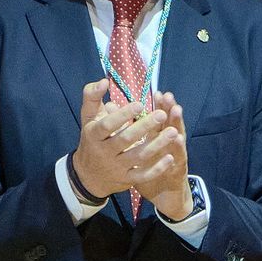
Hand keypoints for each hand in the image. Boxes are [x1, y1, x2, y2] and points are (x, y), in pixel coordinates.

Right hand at [73, 79, 166, 197]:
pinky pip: (143, 175)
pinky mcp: (127, 179)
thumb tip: (103, 81)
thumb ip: (92, 96)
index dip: (123, 115)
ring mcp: (116, 167)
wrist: (87, 176)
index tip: (140, 104)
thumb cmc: (91, 139)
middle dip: (145, 127)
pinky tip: (170, 157)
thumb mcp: (87, 117)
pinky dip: (157, 168)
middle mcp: (104, 152)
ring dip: (157, 145)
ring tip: (174, 132)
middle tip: (162, 114)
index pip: (108, 125)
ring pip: (138, 156)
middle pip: (125, 139)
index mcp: (94, 134)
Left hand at [129, 91, 192, 218]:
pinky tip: (176, 143)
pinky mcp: (177, 171)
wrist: (166, 196)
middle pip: (171, 124)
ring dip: (177, 125)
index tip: (158, 93)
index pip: (161, 119)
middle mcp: (170, 145)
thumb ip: (129, 132)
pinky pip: (177, 161)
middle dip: (170, 110)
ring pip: (177, 139)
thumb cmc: (150, 170)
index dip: (161, 107)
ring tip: (176, 110)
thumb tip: (115, 112)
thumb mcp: (140, 151)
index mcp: (160, 139)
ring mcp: (176, 157)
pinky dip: (177, 151)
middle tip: (168, 96)